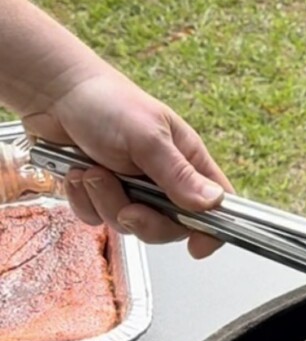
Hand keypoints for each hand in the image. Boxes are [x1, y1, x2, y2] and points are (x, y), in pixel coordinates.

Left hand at [22, 69, 229, 260]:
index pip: (215, 204)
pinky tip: (77, 174)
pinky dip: (83, 201)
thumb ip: (178, 175)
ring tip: (92, 171)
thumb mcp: (147, 138)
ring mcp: (131, 188)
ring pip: (128, 225)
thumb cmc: (106, 102)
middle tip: (127, 203)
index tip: (196, 246)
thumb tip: (212, 204)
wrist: (54, 94)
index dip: (212, 228)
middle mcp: (163, 179)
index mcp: (186, 160)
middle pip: (169, 227)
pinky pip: (97, 218)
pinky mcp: (101, 193)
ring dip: (104, 201)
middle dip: (143, 219)